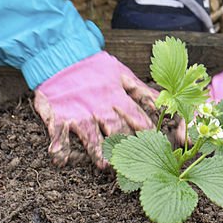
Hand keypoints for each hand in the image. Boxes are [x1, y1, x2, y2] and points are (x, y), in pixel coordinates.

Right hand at [33, 52, 156, 167]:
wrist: (61, 56)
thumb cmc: (93, 67)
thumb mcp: (121, 74)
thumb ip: (141, 90)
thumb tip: (163, 101)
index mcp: (116, 96)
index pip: (136, 117)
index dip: (147, 132)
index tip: (155, 145)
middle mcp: (99, 105)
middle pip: (116, 129)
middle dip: (126, 146)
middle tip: (134, 161)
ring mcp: (79, 111)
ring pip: (90, 135)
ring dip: (97, 151)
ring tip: (104, 165)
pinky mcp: (58, 114)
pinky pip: (59, 134)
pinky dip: (59, 148)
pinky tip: (61, 161)